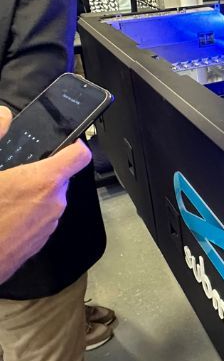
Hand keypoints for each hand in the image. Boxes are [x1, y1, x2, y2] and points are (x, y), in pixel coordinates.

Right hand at [0, 110, 90, 284]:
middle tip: (11, 172)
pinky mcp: (38, 244)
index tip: (63, 141)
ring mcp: (48, 226)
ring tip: (2, 196)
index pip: (79, 155)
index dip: (73, 144)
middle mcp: (54, 204)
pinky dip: (24, 215)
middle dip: (37, 172)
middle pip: (58, 177)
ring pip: (47, 200)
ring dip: (29, 195)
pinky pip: (38, 220)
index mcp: (43, 181)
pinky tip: (1, 216)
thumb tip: (3, 115)